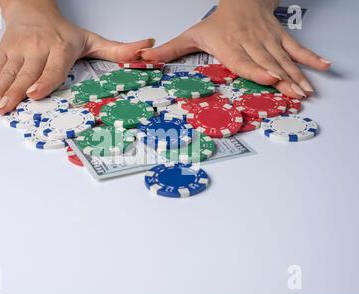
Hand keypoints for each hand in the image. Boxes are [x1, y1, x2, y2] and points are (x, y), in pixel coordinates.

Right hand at [0, 0, 153, 114]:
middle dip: (15, 92)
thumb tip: (149, 48)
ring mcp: (19, 48)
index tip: (34, 94)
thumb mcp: (92, 40)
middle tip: (6, 108)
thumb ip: (118, 49)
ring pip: (9, 71)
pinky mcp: (4, 49)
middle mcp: (38, 47)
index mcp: (60, 48)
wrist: (34, 9)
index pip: (52, 67)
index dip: (43, 81)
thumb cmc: (64, 32)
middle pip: (27, 74)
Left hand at [141, 0, 331, 98]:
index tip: (270, 78)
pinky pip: (297, 48)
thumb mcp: (192, 34)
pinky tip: (324, 68)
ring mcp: (269, 40)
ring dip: (297, 75)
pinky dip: (311, 58)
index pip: (244, 59)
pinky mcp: (280, 37)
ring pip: (285, 58)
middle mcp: (251, 43)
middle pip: (268, 63)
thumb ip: (171, 49)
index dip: (257, 69)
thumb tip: (145, 57)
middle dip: (283, 80)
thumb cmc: (218, 22)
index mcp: (230, 44)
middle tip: (295, 96)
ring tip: (307, 91)